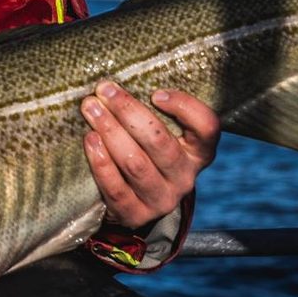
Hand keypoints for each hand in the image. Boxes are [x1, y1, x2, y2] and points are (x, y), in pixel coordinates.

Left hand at [81, 82, 219, 227]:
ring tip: (91, 109)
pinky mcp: (136, 215)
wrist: (134, 199)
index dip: (185, 108)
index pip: (207, 128)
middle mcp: (185, 177)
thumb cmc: (145, 150)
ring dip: (110, 132)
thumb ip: (153, 111)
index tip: (156, 93)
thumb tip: (121, 81)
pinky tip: (90, 140)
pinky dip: (101, 162)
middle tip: (104, 90)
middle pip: (160, 143)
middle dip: (128, 112)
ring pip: (136, 163)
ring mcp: (162, 199)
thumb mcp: (160, 132)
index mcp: (198, 152)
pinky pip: (116, 188)